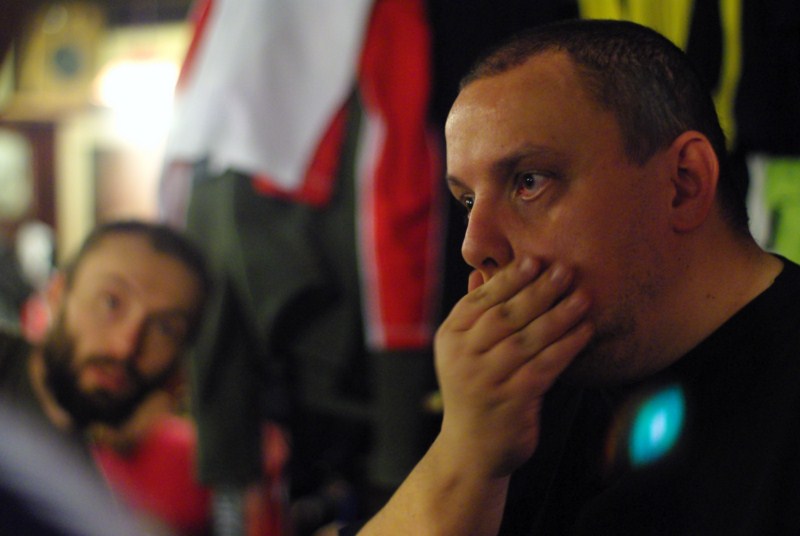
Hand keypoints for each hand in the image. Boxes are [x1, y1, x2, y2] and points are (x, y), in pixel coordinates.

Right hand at [434, 257, 592, 477]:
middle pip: (505, 315)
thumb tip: (481, 272)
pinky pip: (544, 366)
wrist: (471, 449)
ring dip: (558, 316)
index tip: (535, 260)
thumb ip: (475, 313)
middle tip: (565, 271)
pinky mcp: (511, 400)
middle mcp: (463, 356)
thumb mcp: (463, 351)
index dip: (508, 279)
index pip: (479, 300)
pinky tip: (584, 332)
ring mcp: (485, 379)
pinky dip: (566, 347)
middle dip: (538, 290)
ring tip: (582, 297)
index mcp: (451, 337)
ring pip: (527, 339)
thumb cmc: (474, 390)